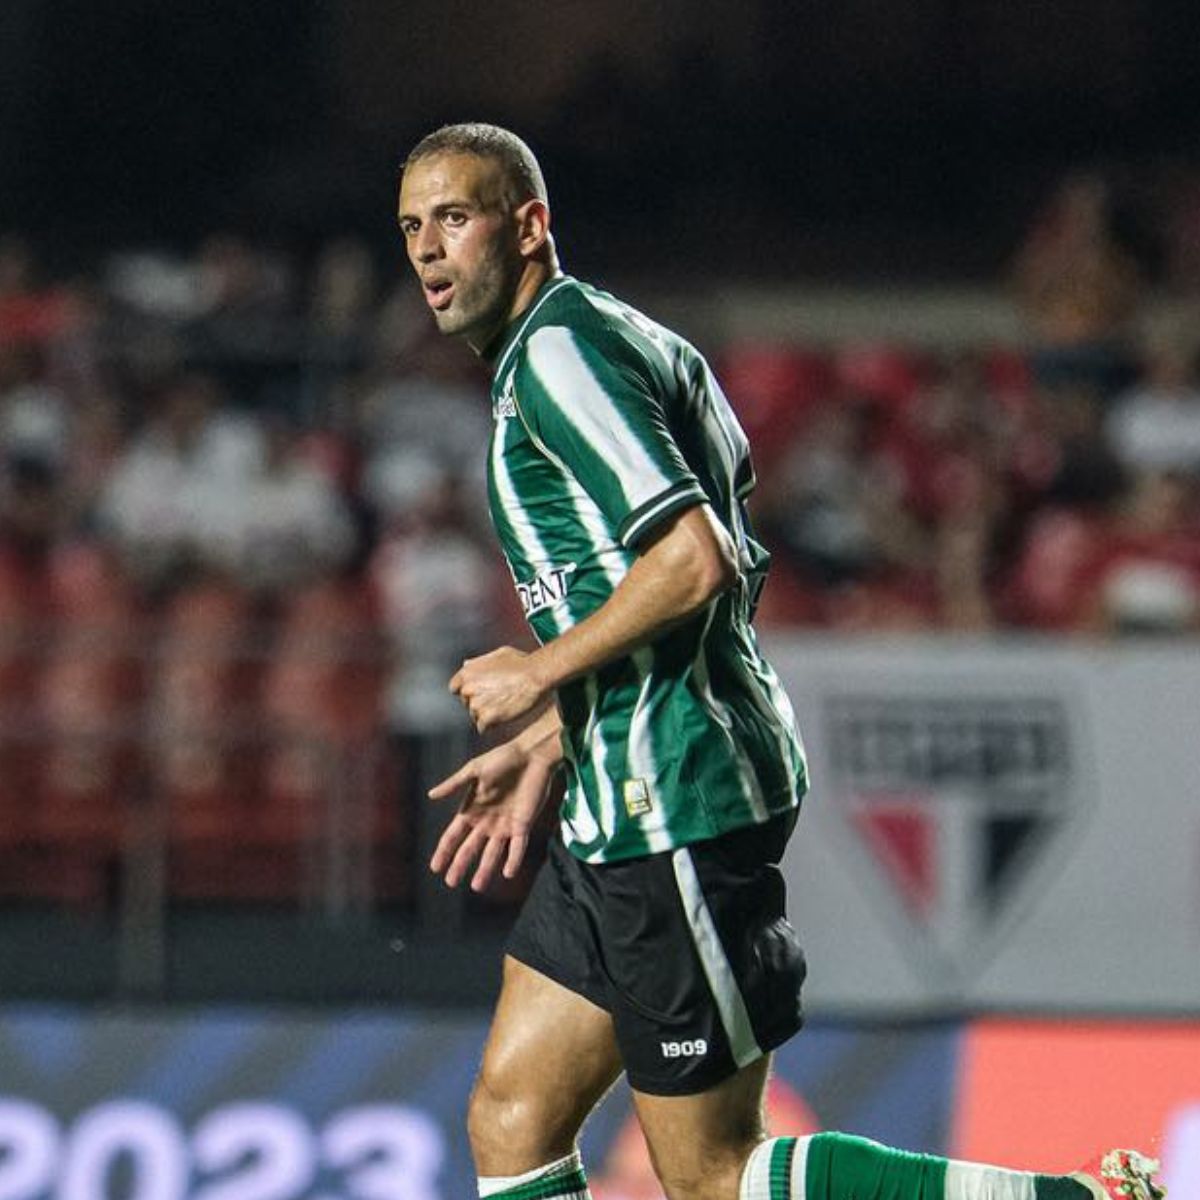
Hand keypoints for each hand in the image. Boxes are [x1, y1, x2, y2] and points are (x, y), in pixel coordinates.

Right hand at [427, 738, 557, 892]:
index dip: (444, 851)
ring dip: (486, 870)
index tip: (435, 867)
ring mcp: (505, 825)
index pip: (454, 835)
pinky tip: (507, 873)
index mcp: (471, 809)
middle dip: (460, 865)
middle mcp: (486, 821)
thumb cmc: (502, 759)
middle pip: (470, 848)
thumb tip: (430, 795)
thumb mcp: (474, 770)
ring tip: (477, 886)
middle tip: (451, 882)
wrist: (531, 754)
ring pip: (493, 853)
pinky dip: (513, 860)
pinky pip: (518, 847)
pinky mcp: (523, 824)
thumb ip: (453, 784)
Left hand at [450, 646, 547, 731]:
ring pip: (475, 717)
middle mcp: (468, 689)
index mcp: (467, 672)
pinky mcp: (487, 718)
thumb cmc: (522, 663)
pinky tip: (503, 717)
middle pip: (467, 703)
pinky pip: (483, 728)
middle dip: (479, 703)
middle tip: (498, 699)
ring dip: (486, 715)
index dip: (468, 692)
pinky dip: (492, 726)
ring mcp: (476, 704)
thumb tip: (466, 665)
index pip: (455, 688)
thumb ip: (479, 662)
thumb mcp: (498, 654)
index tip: (479, 693)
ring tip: (503, 707)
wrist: (535, 676)